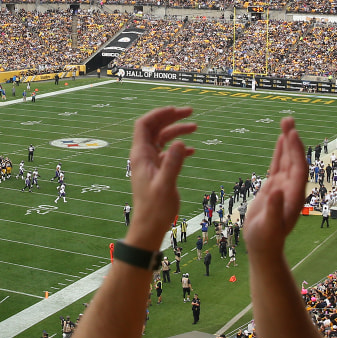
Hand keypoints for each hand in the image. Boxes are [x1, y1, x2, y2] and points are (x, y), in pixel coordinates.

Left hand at [128, 107, 196, 241]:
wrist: (150, 227)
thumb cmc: (155, 209)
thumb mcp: (165, 185)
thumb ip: (172, 163)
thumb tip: (180, 142)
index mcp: (141, 155)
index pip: (144, 125)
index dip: (158, 114)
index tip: (176, 110)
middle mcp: (144, 156)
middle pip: (155, 128)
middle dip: (171, 117)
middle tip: (190, 112)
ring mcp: (151, 163)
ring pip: (162, 139)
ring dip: (177, 131)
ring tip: (195, 126)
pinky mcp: (158, 171)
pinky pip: (167, 153)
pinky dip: (179, 148)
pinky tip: (192, 150)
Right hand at [243, 117, 306, 259]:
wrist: (264, 247)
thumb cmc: (266, 239)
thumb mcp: (269, 227)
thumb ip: (275, 209)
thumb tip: (277, 190)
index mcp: (294, 196)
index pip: (298, 169)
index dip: (296, 152)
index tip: (292, 135)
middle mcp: (292, 188)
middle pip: (295, 160)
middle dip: (292, 140)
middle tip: (288, 120)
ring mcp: (284, 186)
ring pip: (287, 160)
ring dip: (287, 142)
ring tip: (286, 122)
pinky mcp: (275, 187)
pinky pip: (279, 165)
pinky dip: (280, 151)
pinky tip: (281, 139)